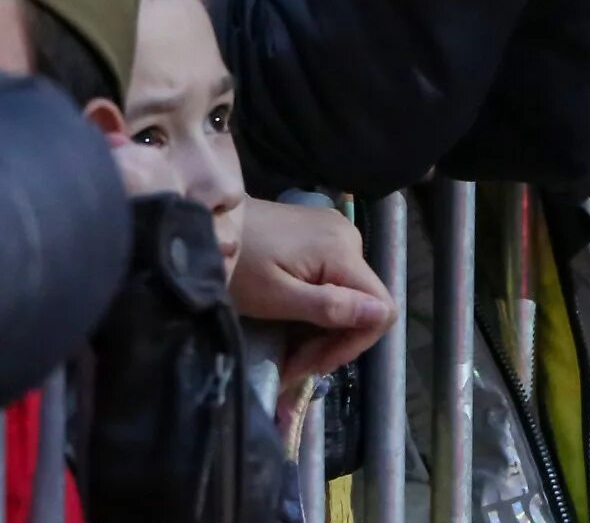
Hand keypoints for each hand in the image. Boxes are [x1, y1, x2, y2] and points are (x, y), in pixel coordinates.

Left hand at [231, 199, 395, 426]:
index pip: (382, 308)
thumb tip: (384, 314)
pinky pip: (333, 279)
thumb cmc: (238, 265)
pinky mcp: (318, 233)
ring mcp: (334, 232)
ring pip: (348, 295)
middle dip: (332, 342)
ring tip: (288, 350)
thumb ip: (331, 306)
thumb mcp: (278, 296)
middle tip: (292, 365)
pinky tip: (292, 321)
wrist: (205, 224)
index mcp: (343, 251)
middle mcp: (348, 236)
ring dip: (322, 329)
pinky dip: (316, 306)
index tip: (315, 363)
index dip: (355, 343)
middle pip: (362, 305)